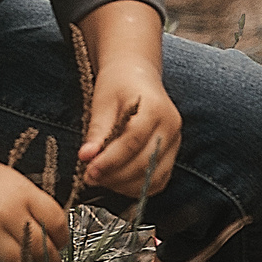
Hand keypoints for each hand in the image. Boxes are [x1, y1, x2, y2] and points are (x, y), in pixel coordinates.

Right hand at [0, 143, 69, 261]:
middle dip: (50, 258)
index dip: (62, 237)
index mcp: (21, 190)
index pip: (56, 222)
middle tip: (48, 261)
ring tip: (21, 260)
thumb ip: (27, 199)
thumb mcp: (4, 176)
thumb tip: (47, 226)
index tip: (59, 242)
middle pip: (42, 247)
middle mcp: (7, 211)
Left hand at [78, 60, 181, 195]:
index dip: (110, 160)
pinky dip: (137, 186)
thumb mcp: (102, 102)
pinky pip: (158, 180)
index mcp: (155, 108)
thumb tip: (86, 157)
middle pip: (145, 162)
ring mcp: (175, 142)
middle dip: (115, 175)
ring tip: (100, 179)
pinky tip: (117, 181)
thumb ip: (97, 131)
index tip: (89, 170)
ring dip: (125, 185)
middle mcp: (171, 126)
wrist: (136, 75)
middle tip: (89, 177)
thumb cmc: (117, 86)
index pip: (133, 141)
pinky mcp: (172, 154)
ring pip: (153, 177)